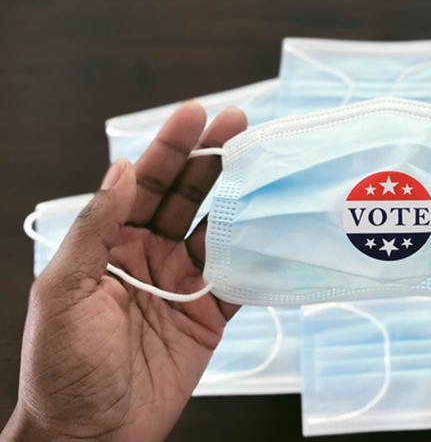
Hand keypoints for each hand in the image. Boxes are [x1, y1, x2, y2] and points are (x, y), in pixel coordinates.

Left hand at [1, 103, 246, 441]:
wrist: (91, 436)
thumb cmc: (62, 368)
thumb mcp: (64, 291)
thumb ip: (95, 228)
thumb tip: (121, 171)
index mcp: (108, 245)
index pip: (142, 184)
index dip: (168, 148)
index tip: (194, 115)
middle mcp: (148, 256)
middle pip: (186, 196)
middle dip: (211, 158)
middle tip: (239, 124)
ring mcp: (181, 284)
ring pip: (217, 228)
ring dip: (240, 197)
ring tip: (265, 164)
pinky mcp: (209, 315)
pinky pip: (238, 277)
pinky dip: (258, 253)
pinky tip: (273, 227)